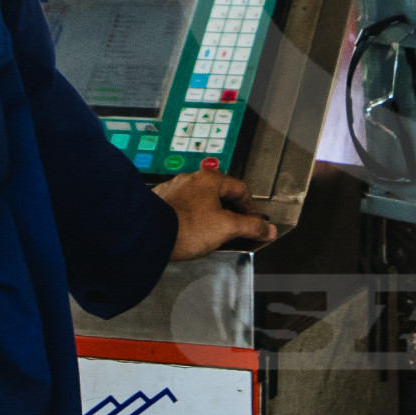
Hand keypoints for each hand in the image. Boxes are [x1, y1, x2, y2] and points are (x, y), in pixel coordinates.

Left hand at [158, 164, 276, 260]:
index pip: (240, 189)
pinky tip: (190, 230)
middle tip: (236, 227)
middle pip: (220, 193)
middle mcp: (191, 179)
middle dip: (231, 210)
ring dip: (210, 213)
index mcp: (210, 179)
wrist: (148, 235)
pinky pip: (183, 206)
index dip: (251, 207)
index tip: (253, 221)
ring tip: (212, 232)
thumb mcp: (226, 228)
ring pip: (200, 199)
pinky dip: (191, 216)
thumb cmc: (185, 228)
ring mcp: (174, 189)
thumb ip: (251, 227)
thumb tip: (267, 229)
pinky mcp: (161, 201)